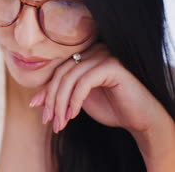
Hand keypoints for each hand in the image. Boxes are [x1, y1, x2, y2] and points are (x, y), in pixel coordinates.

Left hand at [29, 42, 163, 133]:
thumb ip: (60, 95)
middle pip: (61, 74)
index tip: (37, 108)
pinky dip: (74, 101)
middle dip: (52, 99)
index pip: (58, 71)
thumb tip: (34, 101)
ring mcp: (103, 56)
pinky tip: (72, 115)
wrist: (139, 119)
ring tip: (59, 123)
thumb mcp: (77, 101)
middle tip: (48, 120)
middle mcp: (93, 51)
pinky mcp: (112, 66)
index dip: (46, 90)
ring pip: (70, 79)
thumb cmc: (110, 108)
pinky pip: (84, 83)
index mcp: (84, 56)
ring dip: (61, 104)